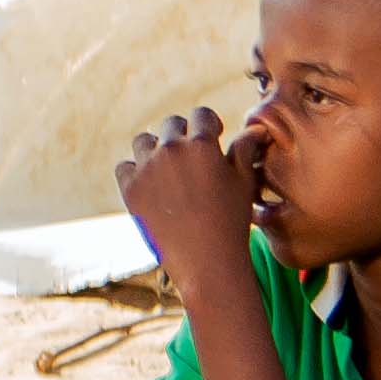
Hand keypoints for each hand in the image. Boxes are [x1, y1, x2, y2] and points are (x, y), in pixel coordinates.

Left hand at [115, 105, 256, 262]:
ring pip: (144, 141)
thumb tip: (255, 128)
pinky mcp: (130, 189)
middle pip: (171, 125)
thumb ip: (245, 149)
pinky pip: (125, 166)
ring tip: (168, 171)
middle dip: (183, 137)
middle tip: (191, 160)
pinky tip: (150, 185)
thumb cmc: (232, 223)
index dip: (209, 126)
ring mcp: (147, 169)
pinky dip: (135, 172)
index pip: (201, 115)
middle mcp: (171, 150)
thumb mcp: (244, 183)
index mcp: (202, 144)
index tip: (213, 139)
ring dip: (155, 150)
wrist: (207, 264)